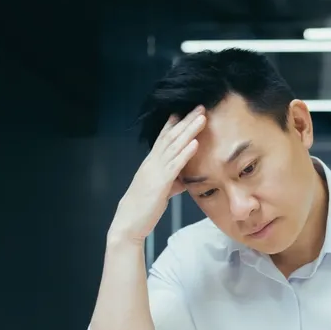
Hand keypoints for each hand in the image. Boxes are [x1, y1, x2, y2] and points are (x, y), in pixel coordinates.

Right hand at [111, 106, 205, 242]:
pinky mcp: (160, 183)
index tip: (187, 110)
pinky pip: (175, 165)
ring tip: (202, 118)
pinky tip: (196, 143)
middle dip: (186, 121)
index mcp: (151, 163)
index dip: (175, 123)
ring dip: (189, 131)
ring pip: (174, 146)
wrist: (129, 223)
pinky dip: (186, 153)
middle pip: (171, 136)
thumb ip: (173, 182)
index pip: (164, 138)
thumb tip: (185, 180)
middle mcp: (152, 162)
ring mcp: (155, 171)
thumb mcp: (160, 191)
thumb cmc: (144, 208)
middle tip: (200, 106)